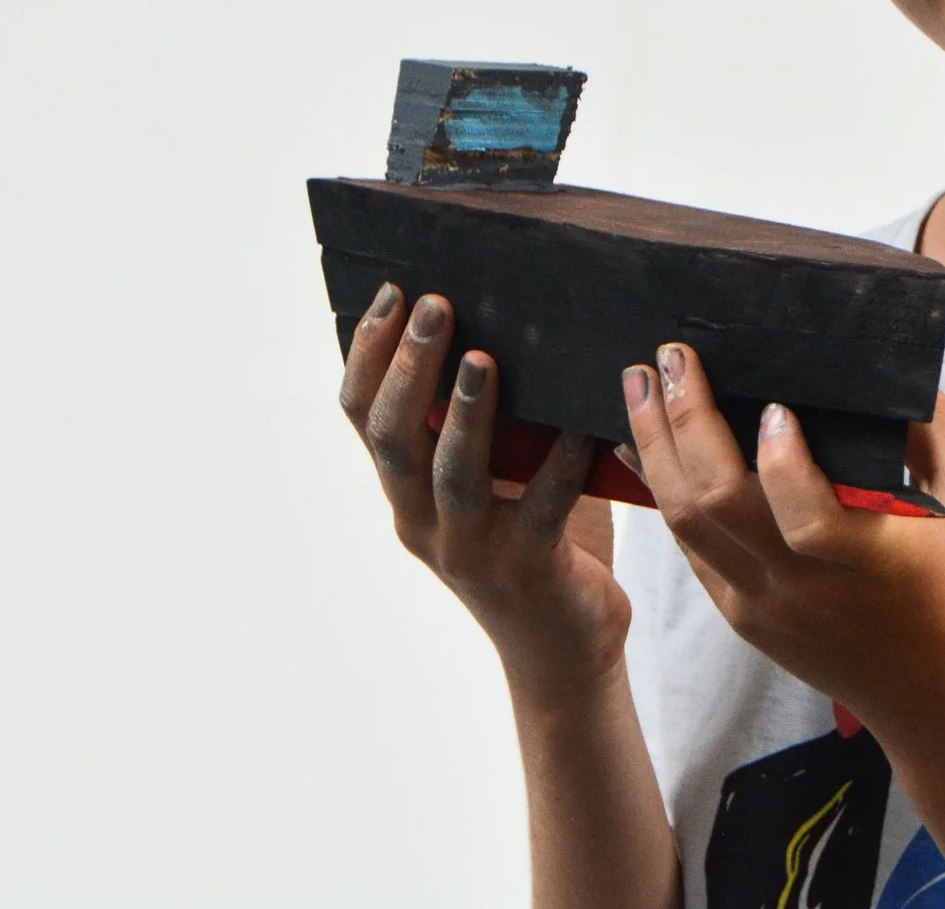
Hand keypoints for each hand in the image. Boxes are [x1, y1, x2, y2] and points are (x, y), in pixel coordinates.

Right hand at [339, 283, 627, 695]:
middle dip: (410, 366)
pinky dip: (560, 461)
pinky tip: (581, 422)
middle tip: (433, 304)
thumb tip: (517, 324)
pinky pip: (542, 508)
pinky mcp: (528, 570)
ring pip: (452, 475)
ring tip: (481, 358)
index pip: (364, 417)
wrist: (565, 651)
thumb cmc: (538, 543)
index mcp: (406, 495)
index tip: (392, 293)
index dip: (369, 354)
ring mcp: (471, 551)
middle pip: (394, 438)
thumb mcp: (502, 477)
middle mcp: (423, 523)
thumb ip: (498, 421)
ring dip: (464, 413)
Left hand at [620, 342, 944, 739]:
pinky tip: (643, 450)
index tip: (776, 401)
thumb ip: (930, 431)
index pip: (802, 514)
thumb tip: (892, 363)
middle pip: (718, 505)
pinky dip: (663, 494)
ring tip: (640, 386)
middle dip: (686, 421)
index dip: (781, 457)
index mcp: (867, 563)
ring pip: (686, 524)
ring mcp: (763, 609)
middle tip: (672, 355)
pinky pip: (690, 551)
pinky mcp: (744, 620)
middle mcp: (802, 590)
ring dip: (656, 447)